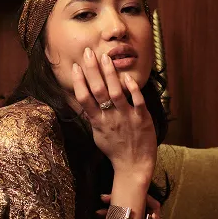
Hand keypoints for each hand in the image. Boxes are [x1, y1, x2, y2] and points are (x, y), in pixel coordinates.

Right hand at [72, 47, 156, 176]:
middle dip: (92, 70)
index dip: (79, 82)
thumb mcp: (98, 134)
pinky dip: (132, 89)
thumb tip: (85, 101)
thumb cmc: (115, 150)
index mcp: (97, 122)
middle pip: (98, 91)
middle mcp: (110, 118)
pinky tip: (127, 77)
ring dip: (110, 74)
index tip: (75, 66)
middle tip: (88, 52)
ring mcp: (126, 118)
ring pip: (116, 93)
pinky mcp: (142, 119)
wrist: (133, 166)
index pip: (84, 99)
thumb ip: (93, 117)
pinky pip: (137, 102)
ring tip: (105, 57)